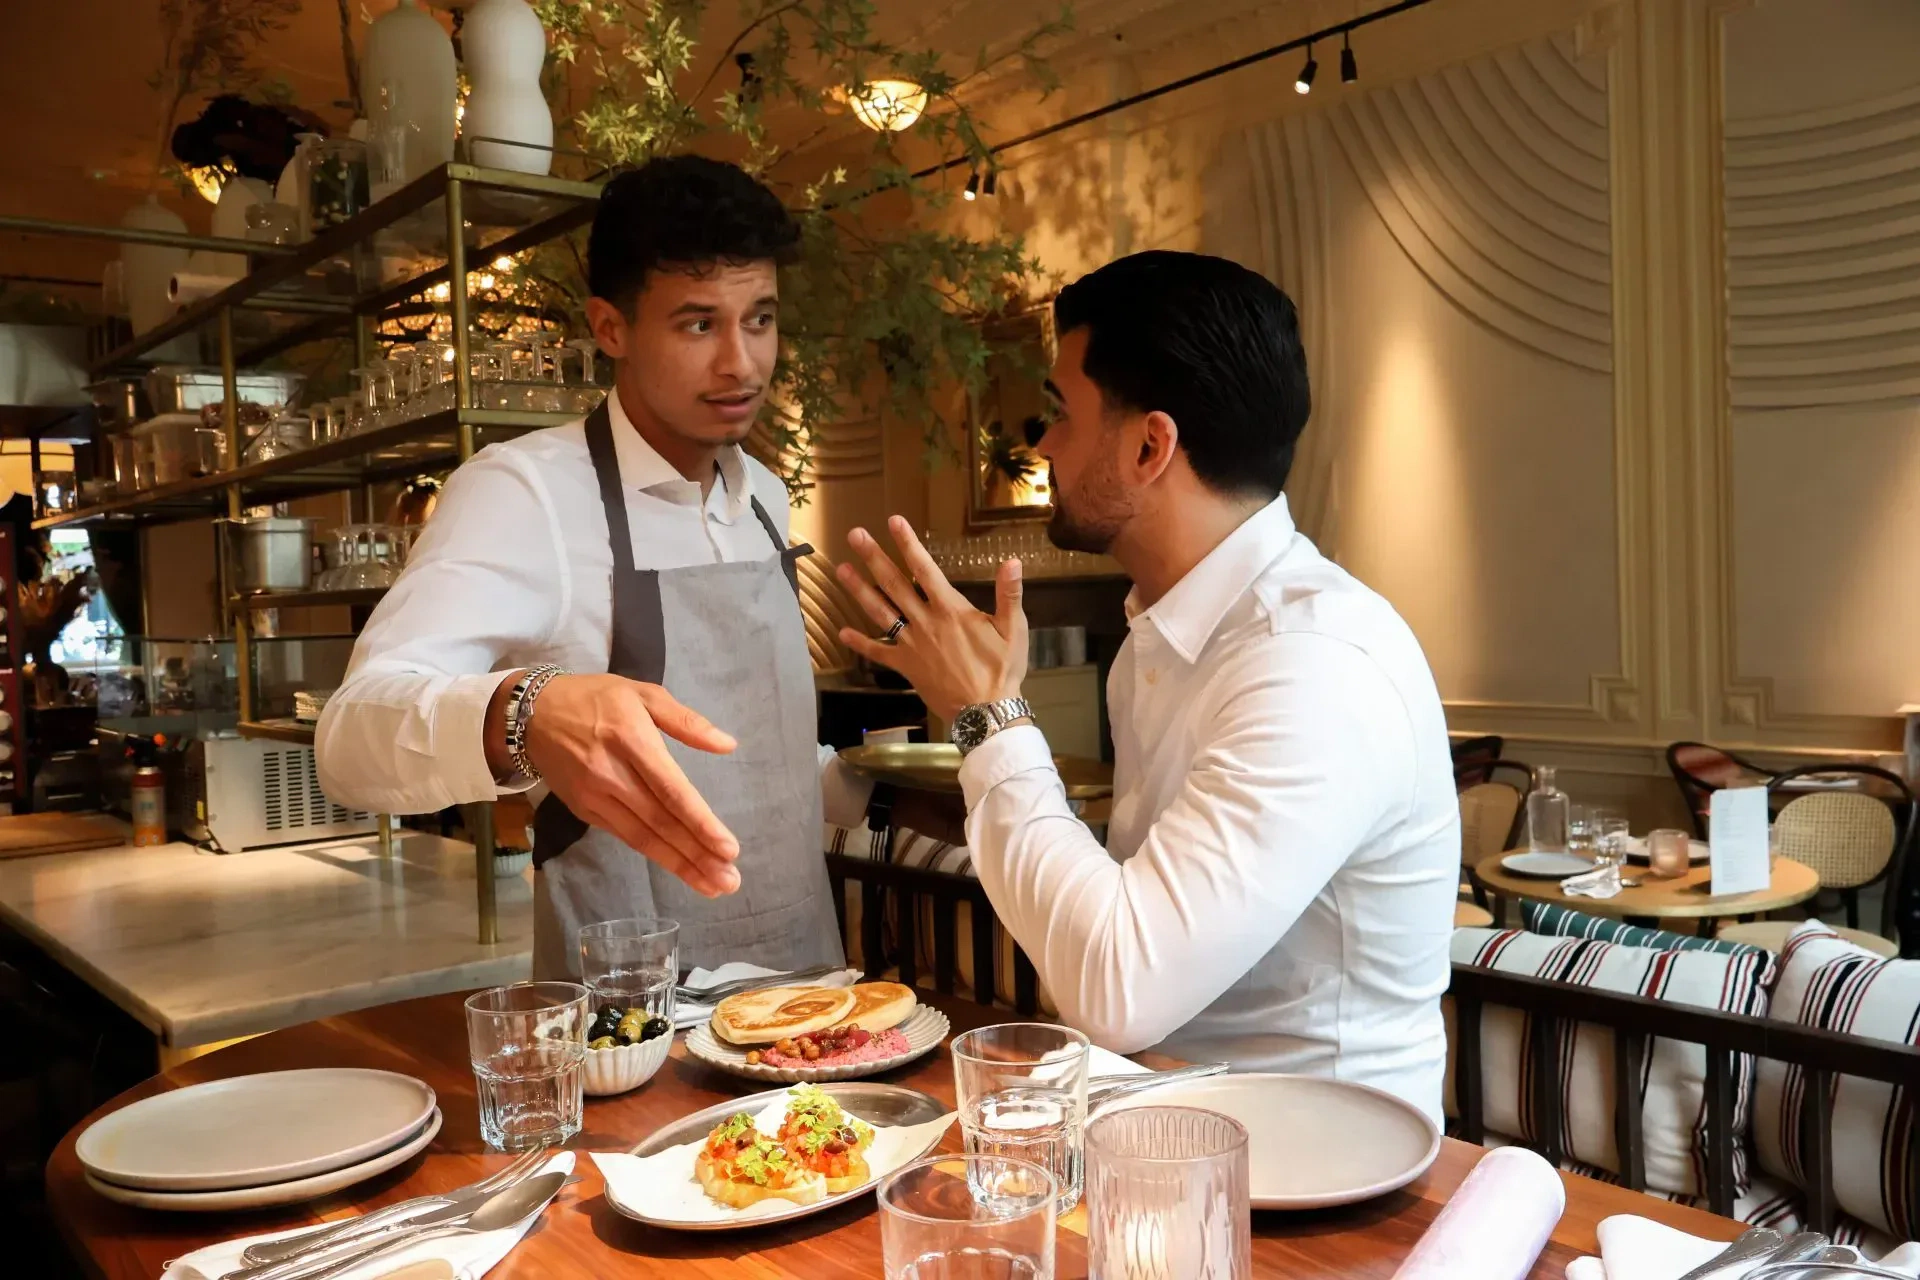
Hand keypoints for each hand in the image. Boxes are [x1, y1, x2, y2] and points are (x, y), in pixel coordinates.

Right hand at [496, 673, 742, 895]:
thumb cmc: (595, 698)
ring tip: (713, 886)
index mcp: (631, 740)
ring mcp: (594, 797)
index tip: (729, 848)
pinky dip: (654, 854)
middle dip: (697, 855)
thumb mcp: (642, 693)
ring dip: (679, 865)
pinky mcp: (584, 811)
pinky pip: (625, 836)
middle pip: (660, 822)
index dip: (700, 822)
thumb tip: (727, 744)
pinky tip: (679, 867)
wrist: (531, 714)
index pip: (671, 790)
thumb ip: (686, 720)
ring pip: (643, 838)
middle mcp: (611, 774)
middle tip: (730, 881)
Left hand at [835, 516, 1027, 722]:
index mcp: (950, 610)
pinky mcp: (906, 666)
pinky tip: (842, 633)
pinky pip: (878, 653)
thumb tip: (1012, 561)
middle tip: (854, 536)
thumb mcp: (1014, 629)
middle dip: (873, 558)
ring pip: (880, 612)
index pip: (925, 569)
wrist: (985, 711)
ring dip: (859, 590)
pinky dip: (860, 643)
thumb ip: (1010, 594)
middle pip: (894, 584)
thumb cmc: (1002, 669)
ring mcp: (911, 645)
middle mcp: (925, 622)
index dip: (908, 544)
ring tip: (841, 569)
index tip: (893, 522)